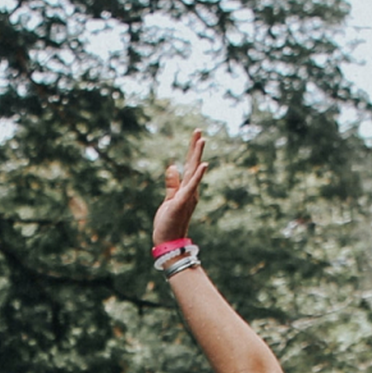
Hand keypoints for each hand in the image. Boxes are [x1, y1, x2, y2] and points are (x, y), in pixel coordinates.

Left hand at [153, 128, 206, 245]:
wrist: (168, 242)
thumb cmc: (169, 223)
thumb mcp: (169, 199)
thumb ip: (172, 183)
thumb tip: (172, 166)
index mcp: (187, 189)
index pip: (189, 166)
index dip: (192, 150)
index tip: (195, 135)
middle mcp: (191, 191)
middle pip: (193, 165)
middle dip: (195, 147)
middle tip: (198, 130)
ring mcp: (189, 196)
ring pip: (193, 172)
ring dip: (197, 156)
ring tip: (202, 140)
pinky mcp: (183, 201)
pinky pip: (192, 186)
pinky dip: (198, 175)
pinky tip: (203, 164)